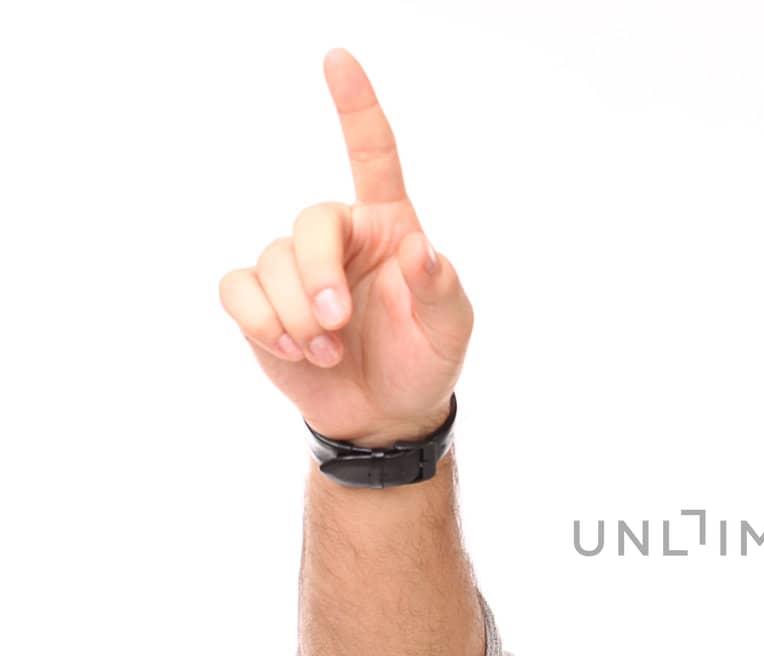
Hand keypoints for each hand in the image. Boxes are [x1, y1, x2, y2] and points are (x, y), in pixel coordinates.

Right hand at [218, 48, 472, 446]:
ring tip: (328, 351)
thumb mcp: (450, 328)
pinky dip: (263, 324)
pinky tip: (295, 351)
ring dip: (299, 316)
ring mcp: (295, 267)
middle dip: (319, 277)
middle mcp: (339, 237)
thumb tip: (420, 249)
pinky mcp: (260, 301)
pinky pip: (238, 289)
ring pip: (272, 262)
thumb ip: (440, 287)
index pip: (372, 155)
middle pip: (309, 220)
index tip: (338, 59)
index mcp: (388, 227)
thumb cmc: (423, 360)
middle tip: (338, 324)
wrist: (385, 414)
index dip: (356, 107)